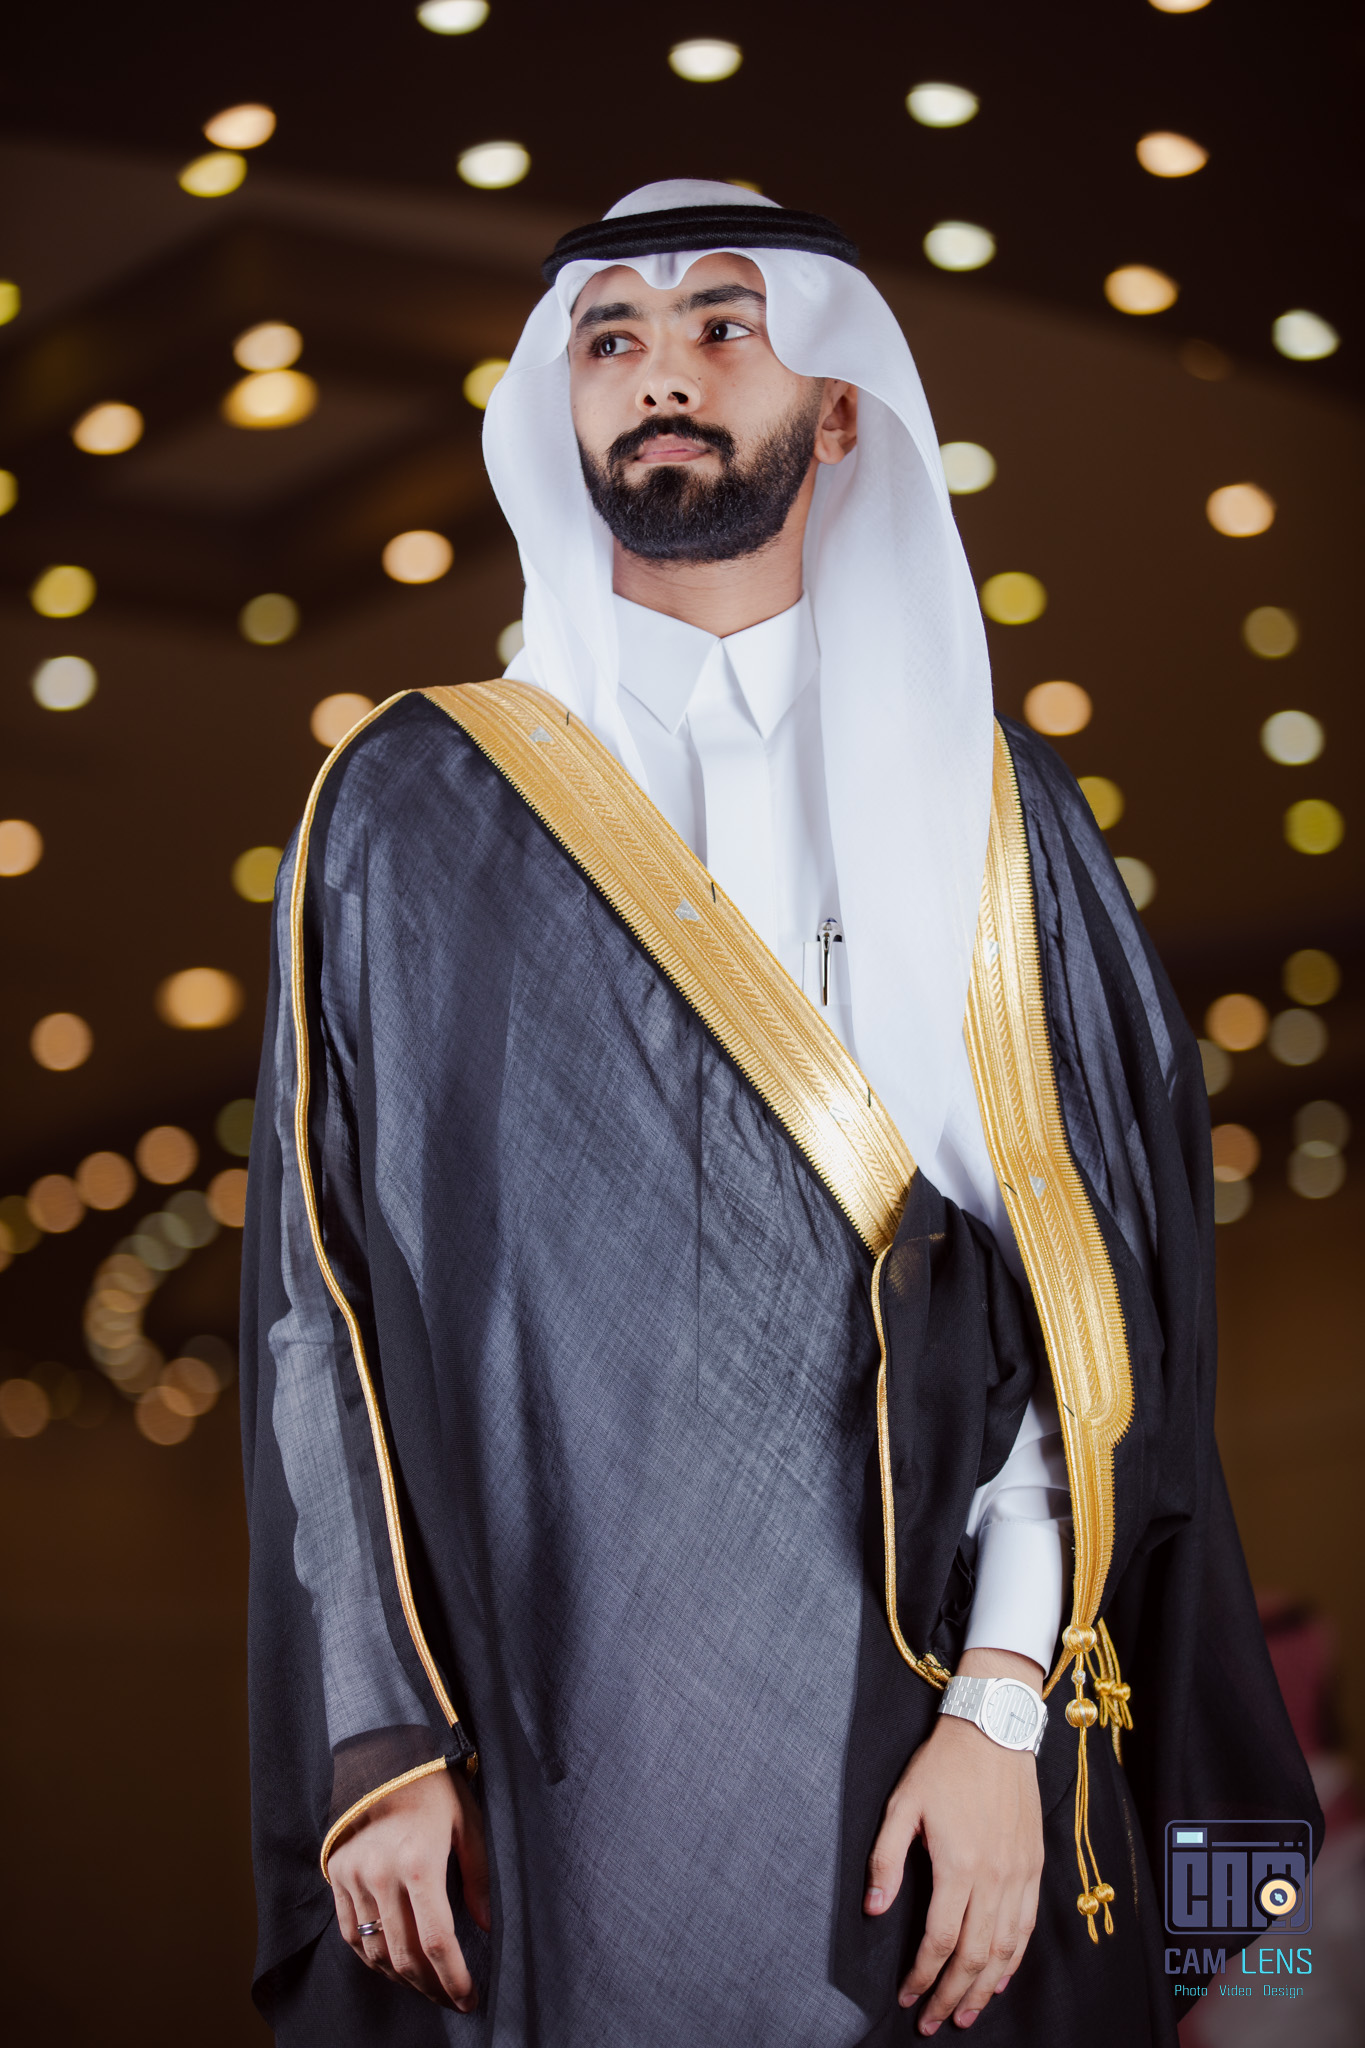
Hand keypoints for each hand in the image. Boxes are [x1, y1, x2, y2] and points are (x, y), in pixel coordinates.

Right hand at [329, 1763, 489, 2009]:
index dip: (454, 1977)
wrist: (381, 1755)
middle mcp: (381, 1874)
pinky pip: (350, 1933)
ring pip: (376, 1951)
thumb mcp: (468, 1821)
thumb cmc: (434, 1786)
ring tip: (428, 1986)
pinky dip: (372, 1959)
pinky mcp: (336, 1874)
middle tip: (453, 2000)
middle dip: (432, 1987)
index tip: (470, 1997)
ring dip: (403, 1978)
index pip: (437, 1941)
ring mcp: (354, 1876)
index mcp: (419, 1862)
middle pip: (406, 1955)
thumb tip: (486, 1927)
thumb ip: (479, 1876)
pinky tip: (393, 1966)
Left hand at [864, 1648, 1044, 2033]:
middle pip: (974, 1956)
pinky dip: (1013, 1959)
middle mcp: (994, 1878)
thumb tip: (876, 1908)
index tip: (906, 1996)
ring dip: (984, 1989)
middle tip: (932, 2023)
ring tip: (964, 2014)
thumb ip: (886, 1858)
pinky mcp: (1034, 1866)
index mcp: (959, 1865)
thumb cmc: (943, 1765)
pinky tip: (999, 1977)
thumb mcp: (902, 1804)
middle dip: (951, 1995)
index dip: (921, 1975)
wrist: (995, 1729)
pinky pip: (1027, 1926)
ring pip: (1005, 1950)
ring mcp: (1019, 1874)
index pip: (940, 1939)